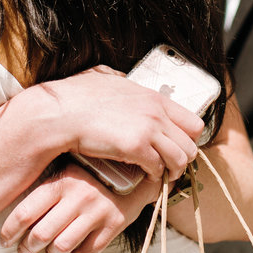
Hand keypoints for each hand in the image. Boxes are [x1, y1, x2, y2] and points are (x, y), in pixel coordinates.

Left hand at [1, 160, 164, 252]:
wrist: (133, 171)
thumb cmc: (92, 174)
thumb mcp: (66, 171)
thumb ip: (44, 188)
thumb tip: (14, 211)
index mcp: (61, 182)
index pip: (25, 212)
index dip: (10, 231)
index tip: (5, 239)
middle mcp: (78, 197)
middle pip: (41, 234)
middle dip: (27, 248)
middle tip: (24, 251)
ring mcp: (97, 212)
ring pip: (63, 246)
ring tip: (48, 252)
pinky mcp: (114, 225)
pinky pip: (87, 252)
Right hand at [25, 67, 202, 184]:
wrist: (59, 113)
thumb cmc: (74, 97)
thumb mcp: (103, 77)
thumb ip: (119, 78)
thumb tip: (119, 76)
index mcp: (152, 97)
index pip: (193, 122)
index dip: (188, 139)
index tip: (177, 146)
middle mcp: (156, 112)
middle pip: (191, 144)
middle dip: (183, 158)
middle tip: (171, 166)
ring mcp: (148, 129)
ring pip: (181, 158)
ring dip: (172, 171)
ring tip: (161, 176)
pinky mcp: (135, 147)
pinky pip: (159, 168)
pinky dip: (154, 176)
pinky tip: (145, 176)